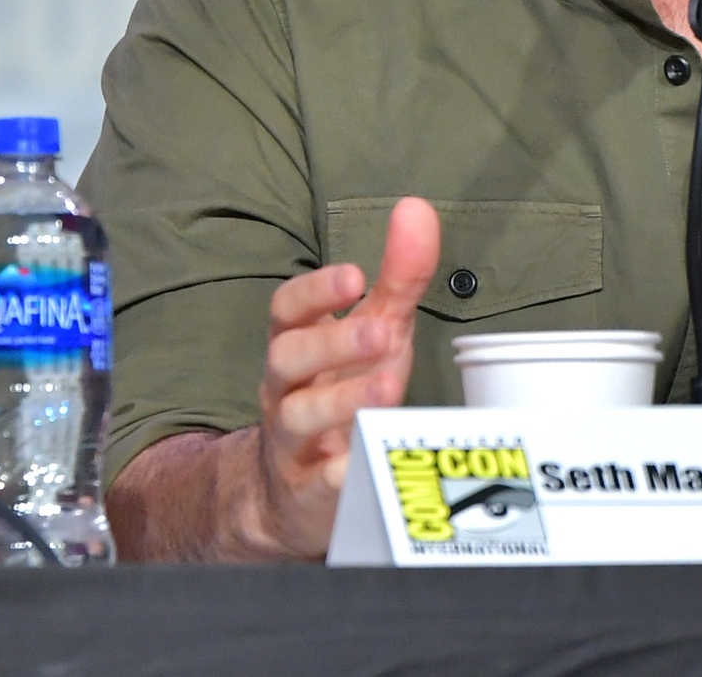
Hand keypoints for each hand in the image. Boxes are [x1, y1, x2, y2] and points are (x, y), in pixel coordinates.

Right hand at [251, 196, 440, 557]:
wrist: (295, 492)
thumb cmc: (343, 390)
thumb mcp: (375, 331)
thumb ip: (398, 275)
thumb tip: (416, 207)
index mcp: (297, 344)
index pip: (286, 310)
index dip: (314, 292)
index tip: (352, 276)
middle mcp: (285, 389)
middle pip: (288, 358)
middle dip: (332, 342)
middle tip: (380, 331)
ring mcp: (292, 442)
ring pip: (299, 418)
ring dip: (343, 401)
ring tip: (389, 386)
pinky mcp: (309, 493)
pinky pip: (318, 484)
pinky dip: (339, 474)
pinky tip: (362, 461)